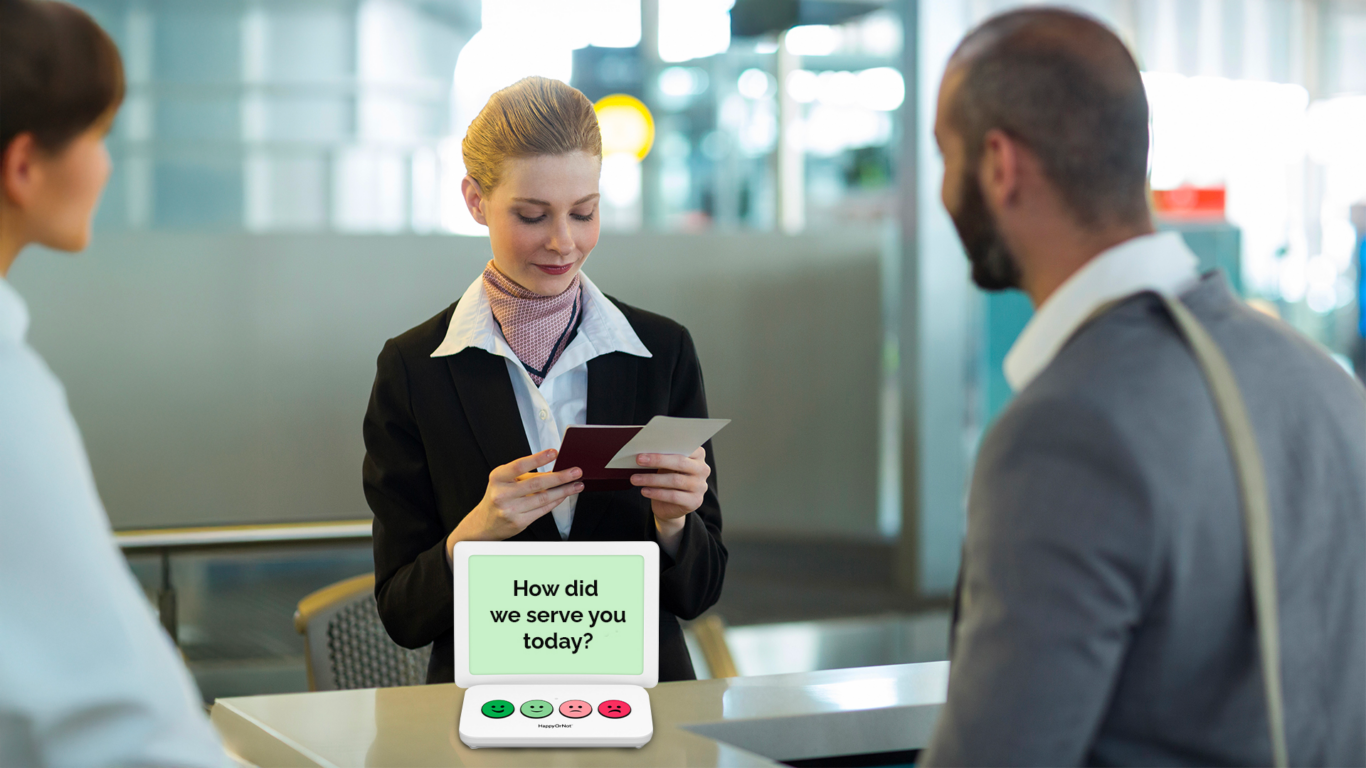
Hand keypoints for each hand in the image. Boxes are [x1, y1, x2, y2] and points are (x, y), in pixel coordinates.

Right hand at [447, 449, 582, 557]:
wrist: (484, 523)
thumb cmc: (498, 496)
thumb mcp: (505, 481)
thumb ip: (527, 475)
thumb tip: (554, 469)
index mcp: (498, 478)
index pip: (519, 465)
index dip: (538, 458)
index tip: (554, 452)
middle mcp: (502, 494)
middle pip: (536, 484)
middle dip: (560, 477)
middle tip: (576, 471)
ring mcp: (510, 510)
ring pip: (543, 498)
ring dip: (563, 491)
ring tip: (576, 484)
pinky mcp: (519, 522)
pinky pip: (542, 510)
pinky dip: (556, 501)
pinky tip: (564, 495)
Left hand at [631, 446, 709, 528]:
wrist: (671, 506)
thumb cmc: (667, 479)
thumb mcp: (666, 465)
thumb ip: (663, 455)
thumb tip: (645, 449)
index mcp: (698, 455)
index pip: (686, 446)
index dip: (667, 445)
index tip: (651, 444)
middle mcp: (702, 469)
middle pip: (680, 462)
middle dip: (658, 460)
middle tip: (639, 460)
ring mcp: (700, 486)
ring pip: (675, 480)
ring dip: (652, 479)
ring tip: (635, 478)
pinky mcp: (694, 501)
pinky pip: (674, 496)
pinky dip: (656, 493)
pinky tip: (644, 491)